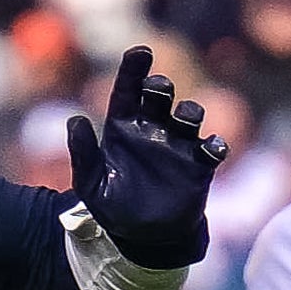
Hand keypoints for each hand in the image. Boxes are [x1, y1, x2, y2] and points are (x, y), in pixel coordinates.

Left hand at [66, 45, 225, 268]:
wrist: (142, 238)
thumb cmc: (114, 207)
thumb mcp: (91, 184)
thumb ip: (83, 153)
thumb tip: (75, 120)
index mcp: (124, 128)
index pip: (128, 91)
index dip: (133, 70)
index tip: (140, 52)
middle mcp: (153, 129)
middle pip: (160, 96)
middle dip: (160, 87)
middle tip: (156, 90)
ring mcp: (178, 145)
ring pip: (189, 116)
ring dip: (188, 113)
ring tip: (183, 119)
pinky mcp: (199, 166)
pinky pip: (213, 148)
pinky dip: (215, 144)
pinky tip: (211, 147)